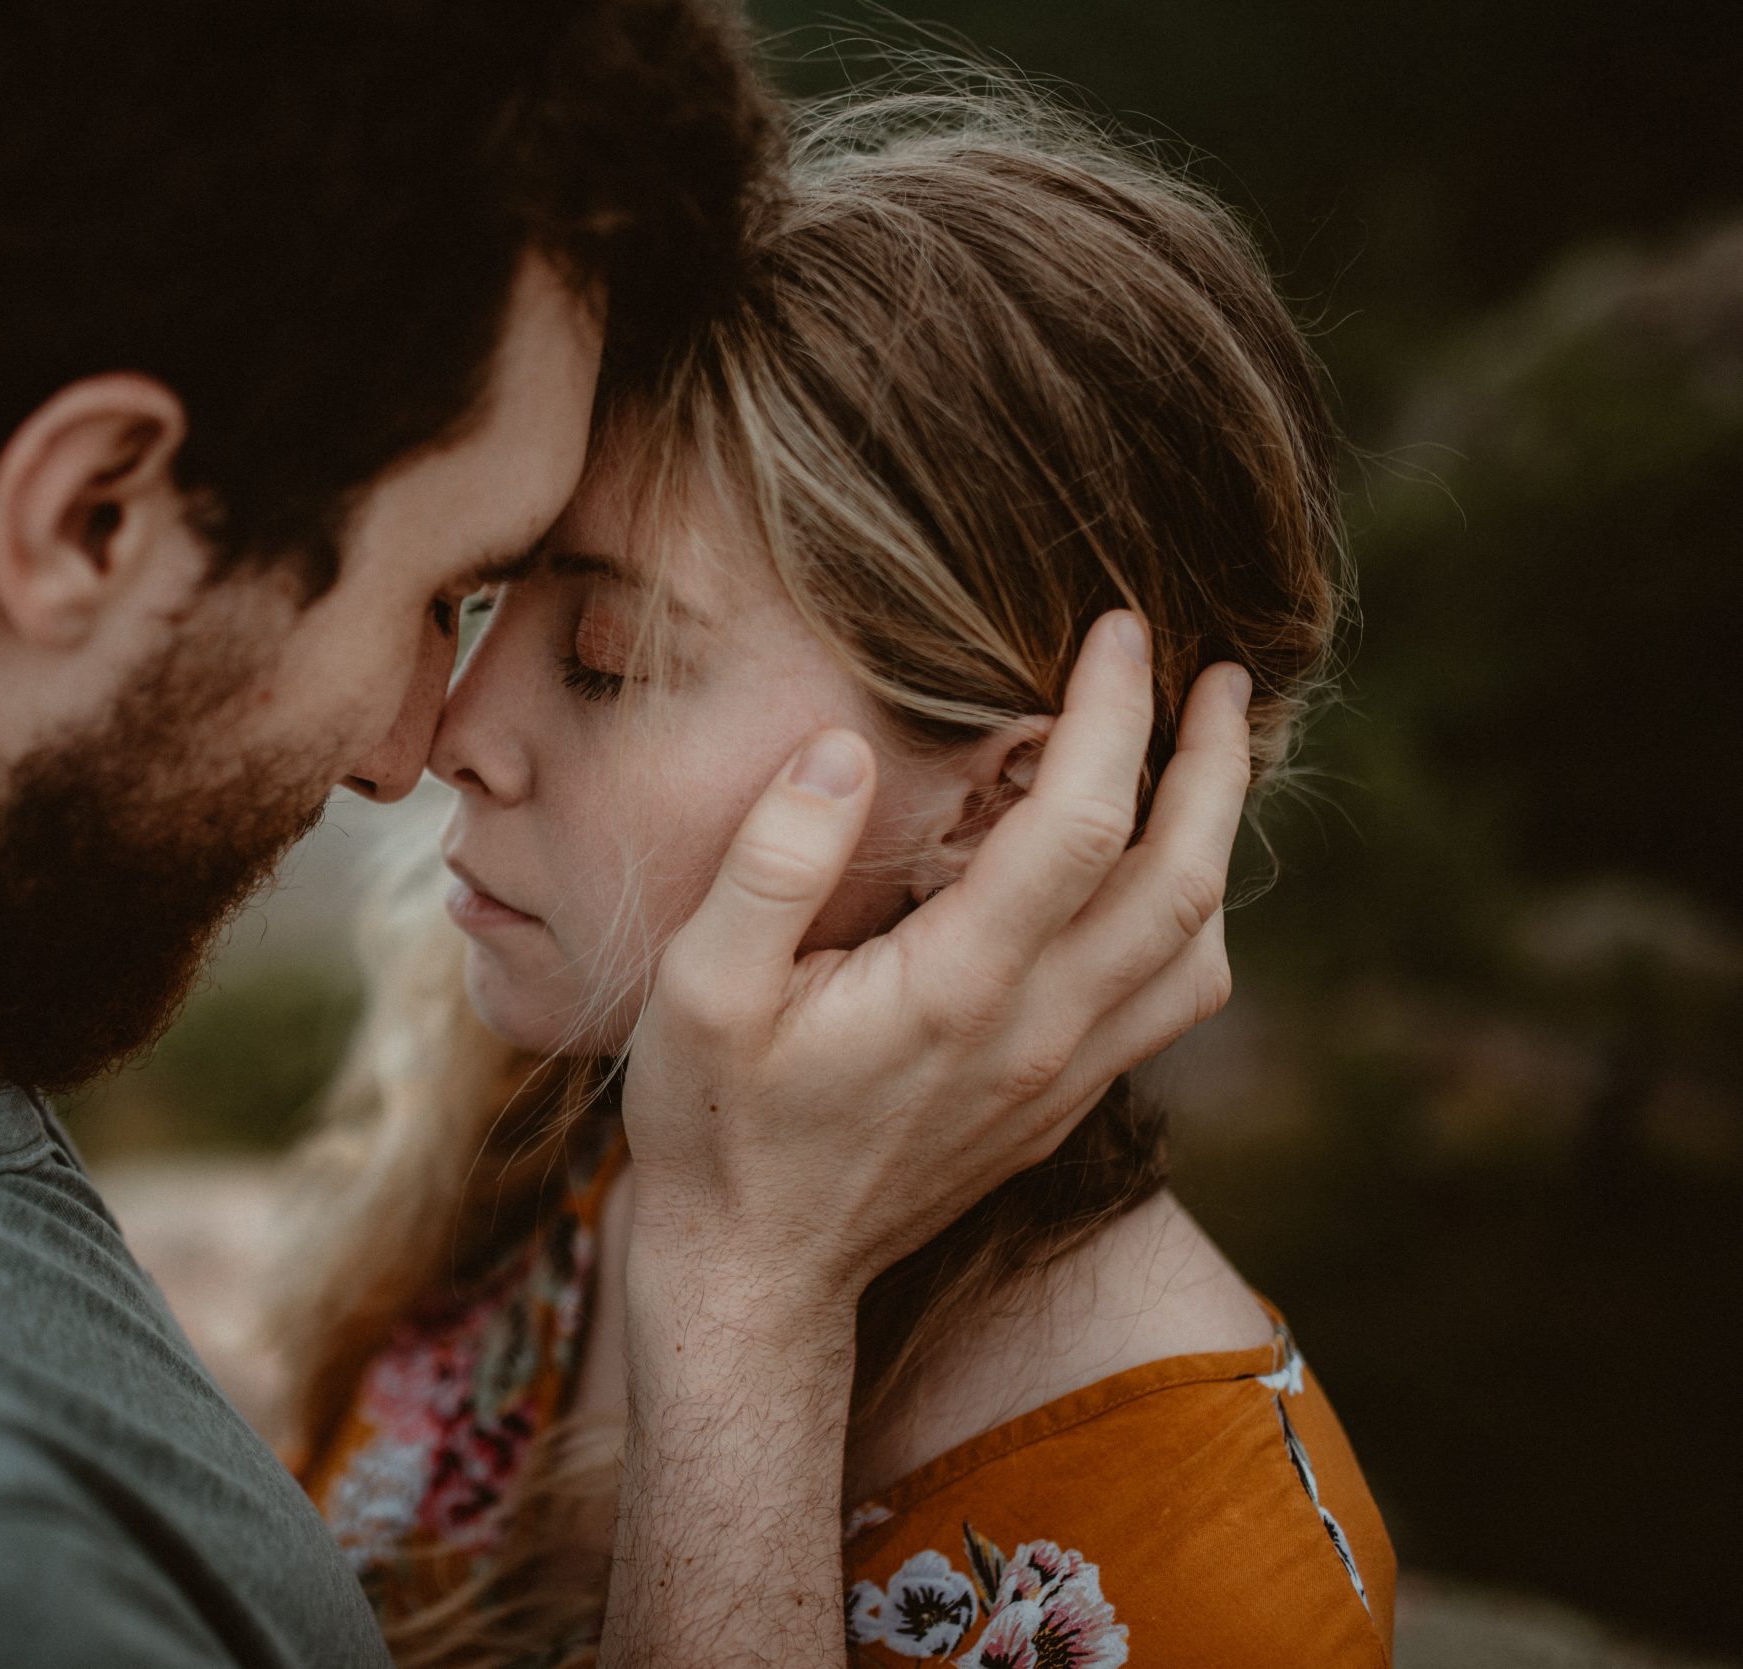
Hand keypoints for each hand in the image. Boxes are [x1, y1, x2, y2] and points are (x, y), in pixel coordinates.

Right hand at [621, 610, 1249, 1314]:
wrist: (757, 1275)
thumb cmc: (715, 1127)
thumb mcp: (698, 990)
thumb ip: (770, 865)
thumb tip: (840, 750)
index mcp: (957, 989)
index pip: (1080, 824)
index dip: (1114, 712)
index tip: (1118, 629)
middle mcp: (1038, 1034)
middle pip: (1181, 880)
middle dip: (1216, 763)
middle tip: (1223, 676)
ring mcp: (1062, 1078)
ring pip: (1198, 949)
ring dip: (1221, 843)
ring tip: (1211, 760)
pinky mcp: (1061, 1106)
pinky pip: (1171, 1003)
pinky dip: (1193, 921)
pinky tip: (1158, 876)